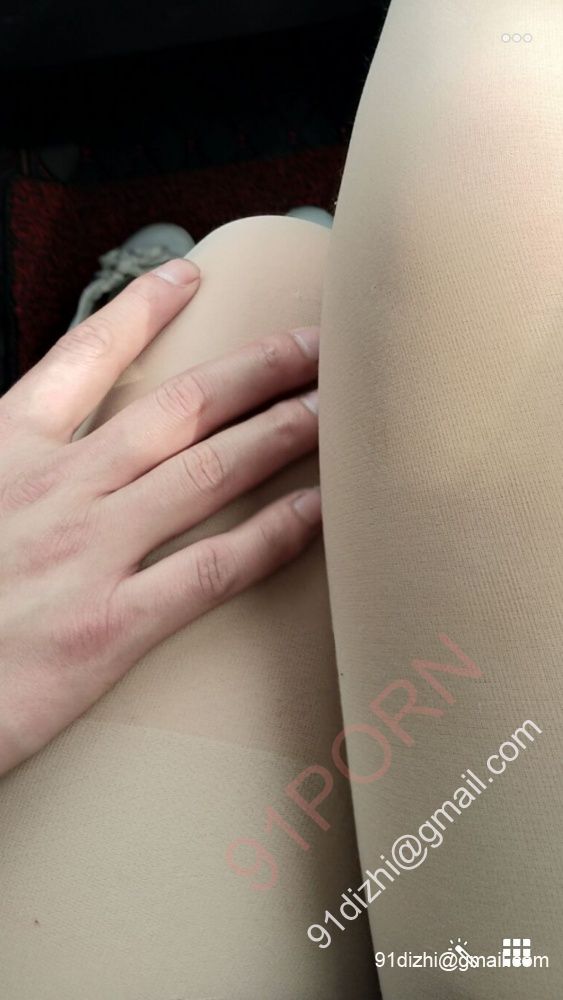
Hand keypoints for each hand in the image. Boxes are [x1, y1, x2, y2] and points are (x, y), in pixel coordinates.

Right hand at [0, 257, 320, 774]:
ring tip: (333, 408)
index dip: (141, 310)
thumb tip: (51, 446)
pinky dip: (273, 535)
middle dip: (255, 368)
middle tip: (313, 346)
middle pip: (178, 407)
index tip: (189, 273)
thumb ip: (10, 464)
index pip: (82, 357)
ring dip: (281, 431)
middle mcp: (54, 487)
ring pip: (210, 470)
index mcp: (3, 451)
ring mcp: (87, 552)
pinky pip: (213, 567)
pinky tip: (318, 513)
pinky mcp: (110, 626)